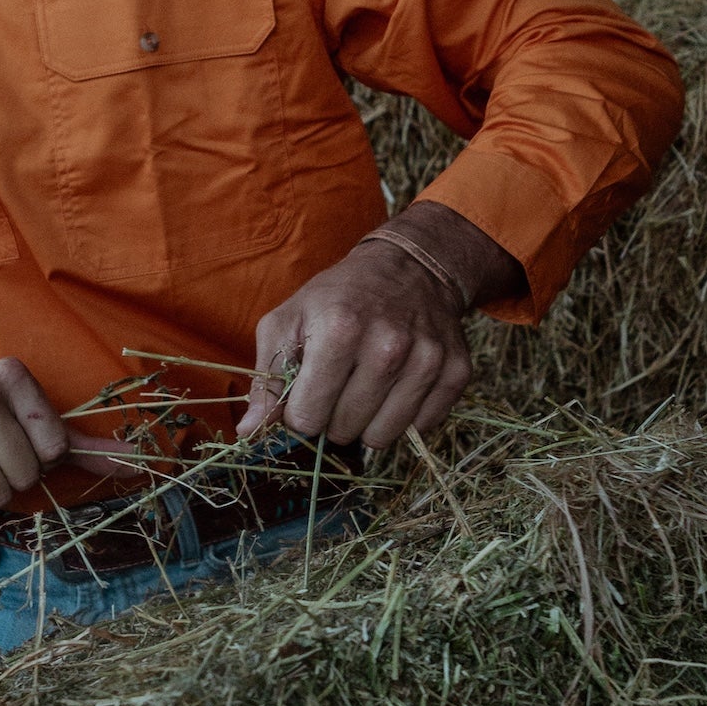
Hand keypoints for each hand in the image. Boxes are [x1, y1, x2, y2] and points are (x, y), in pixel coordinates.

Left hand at [235, 204, 522, 450]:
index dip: (301, 412)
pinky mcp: (455, 372)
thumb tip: (250, 434)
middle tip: (337, 387)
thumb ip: (266, 379)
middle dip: (332, 418)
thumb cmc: (337, 298)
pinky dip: (404, 416)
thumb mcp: (287, 321)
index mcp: (339, 330)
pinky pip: (421, 427)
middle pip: (343, 431)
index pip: (307, 418)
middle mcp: (388, 346)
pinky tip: (397, 386)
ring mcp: (427, 360)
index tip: (306, 393)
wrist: (410, 268)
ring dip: (367, 423)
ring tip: (364, 389)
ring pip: (383, 437)